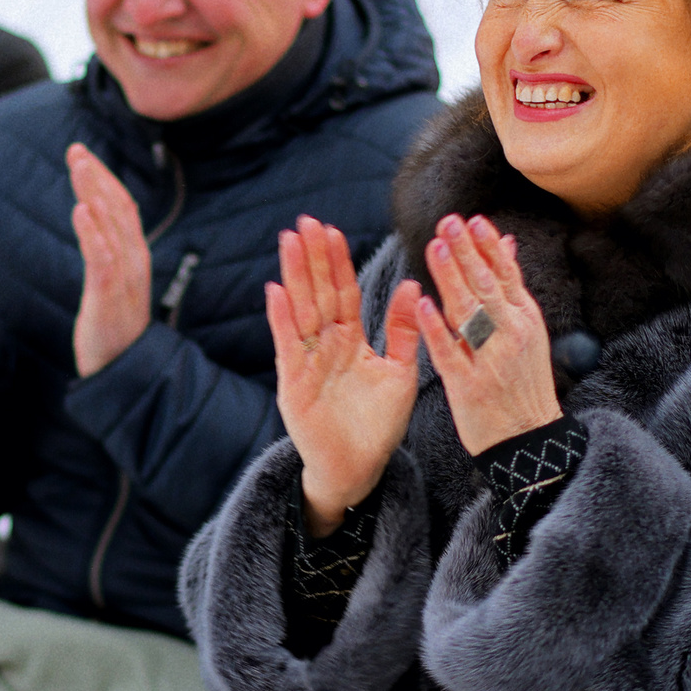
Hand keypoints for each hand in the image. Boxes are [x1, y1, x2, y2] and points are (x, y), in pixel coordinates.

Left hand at [68, 143, 151, 377]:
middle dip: (96, 176)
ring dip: (94, 193)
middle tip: (76, 150)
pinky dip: (92, 232)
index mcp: (134, 255)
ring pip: (110, 226)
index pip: (122, 206)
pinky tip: (79, 211)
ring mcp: (124, 278)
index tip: (83, 155)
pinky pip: (102, 259)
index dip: (104, 178)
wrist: (122, 370)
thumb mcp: (113, 282)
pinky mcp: (109, 296)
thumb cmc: (113, 326)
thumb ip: (108, 253)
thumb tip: (95, 224)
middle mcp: (134, 260)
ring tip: (78, 167)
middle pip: (117, 208)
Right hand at [269, 215, 422, 534]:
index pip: (343, 292)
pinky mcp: (294, 385)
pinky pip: (287, 346)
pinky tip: (275, 291)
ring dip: (293, 276)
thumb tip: (415, 286)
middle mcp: (325, 346)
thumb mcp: (400, 372)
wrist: (359, 469)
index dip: (337, 262)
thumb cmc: (378, 425)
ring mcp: (307, 363)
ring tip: (288, 241)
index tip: (332, 230)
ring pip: (300, 311)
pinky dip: (280, 320)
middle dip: (311, 258)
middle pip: (318, 293)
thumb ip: (404, 331)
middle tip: (305, 221)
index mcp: (351, 340)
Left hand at [416, 213, 560, 457]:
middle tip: (448, 222)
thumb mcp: (527, 331)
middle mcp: (511, 335)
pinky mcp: (469, 385)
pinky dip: (438, 329)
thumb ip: (510, 288)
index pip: (506, 274)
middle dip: (468, 252)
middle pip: (488, 286)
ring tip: (436, 249)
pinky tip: (424, 305)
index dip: (488, 247)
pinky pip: (451, 353)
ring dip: (452, 279)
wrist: (529, 440)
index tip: (471, 220)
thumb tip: (506, 241)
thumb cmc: (522, 383)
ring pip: (470, 313)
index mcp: (524, 319)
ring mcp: (491, 360)